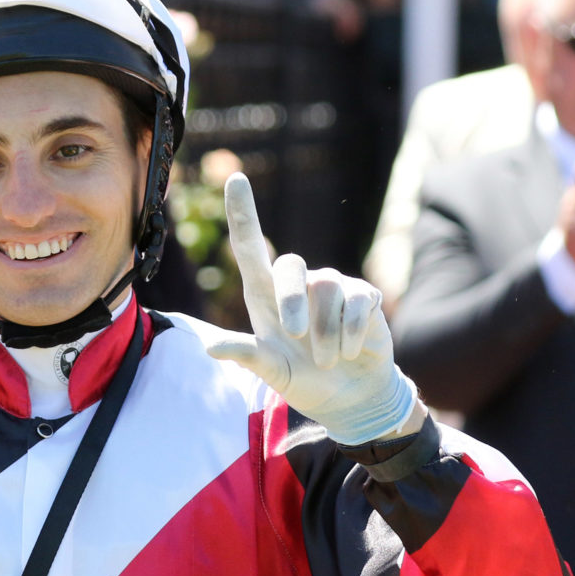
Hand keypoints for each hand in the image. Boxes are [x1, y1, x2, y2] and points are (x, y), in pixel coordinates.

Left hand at [207, 173, 418, 444]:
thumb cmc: (300, 378)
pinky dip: (350, 334)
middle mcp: (297, 284)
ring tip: (324, 358)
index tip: (235, 178)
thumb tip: (209, 348)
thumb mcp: (269, 370)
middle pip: (290, 264)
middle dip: (292, 301)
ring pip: (327, 288)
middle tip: (295, 336)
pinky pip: (358, 302)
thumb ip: (244, 355)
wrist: (347, 397)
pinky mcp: (365, 297)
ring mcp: (332, 288)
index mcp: (265, 296)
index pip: (251, 247)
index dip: (243, 213)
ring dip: (324, 332)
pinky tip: (349, 352)